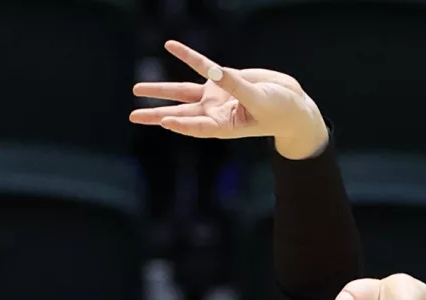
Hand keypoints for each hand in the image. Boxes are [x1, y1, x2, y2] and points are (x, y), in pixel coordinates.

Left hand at [130, 41, 328, 158]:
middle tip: (133, 116)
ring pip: (182, 93)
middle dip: (156, 114)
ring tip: (136, 90)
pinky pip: (200, 65)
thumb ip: (236, 86)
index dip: (182, 125)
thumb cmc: (280, 110)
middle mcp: (215, 113)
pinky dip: (187, 55)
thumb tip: (214, 70)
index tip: (164, 122)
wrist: (292, 102)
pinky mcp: (222, 79)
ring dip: (160, 91)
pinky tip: (170, 45)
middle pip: (180, 113)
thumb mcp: (259, 99)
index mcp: (225, 126)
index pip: (199, 127)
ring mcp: (216, 97)